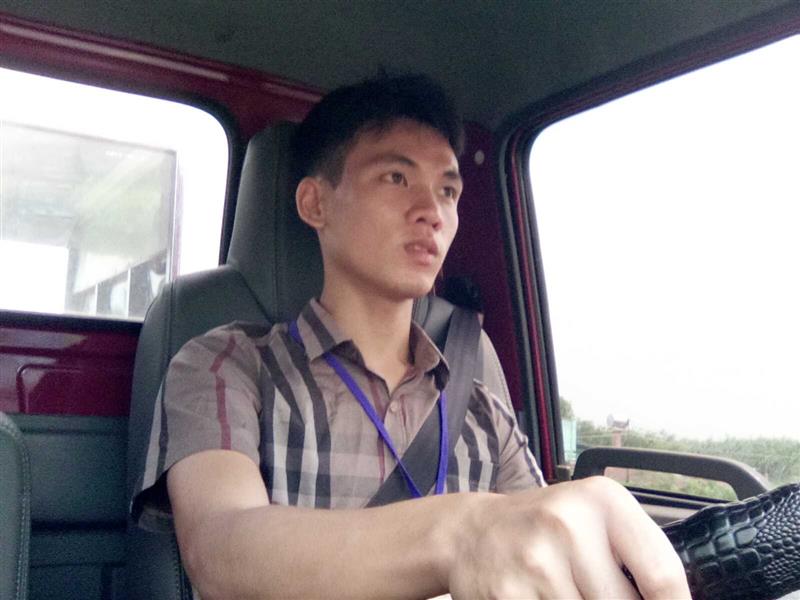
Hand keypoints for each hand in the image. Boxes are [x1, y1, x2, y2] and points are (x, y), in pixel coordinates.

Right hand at [448, 476, 689, 598]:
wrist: (471, 533)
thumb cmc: (545, 530)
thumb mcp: (593, 521)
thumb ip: (637, 558)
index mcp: (601, 501)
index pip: (663, 575)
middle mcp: (568, 525)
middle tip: (593, 590)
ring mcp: (536, 562)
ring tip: (565, 590)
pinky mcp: (509, 594)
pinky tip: (543, 597)